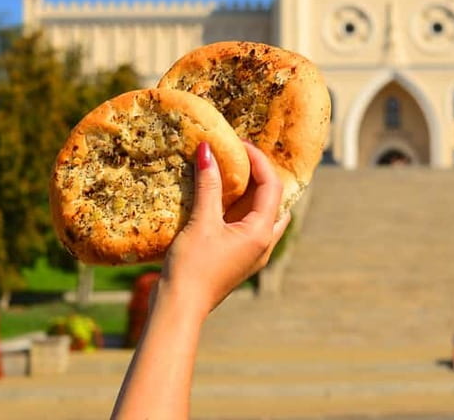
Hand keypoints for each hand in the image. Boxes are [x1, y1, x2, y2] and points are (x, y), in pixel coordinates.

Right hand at [158, 140, 288, 317]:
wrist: (180, 309)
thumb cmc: (192, 267)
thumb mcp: (201, 222)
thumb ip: (209, 185)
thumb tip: (208, 151)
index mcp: (262, 232)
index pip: (272, 186)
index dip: (259, 161)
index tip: (240, 144)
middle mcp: (265, 243)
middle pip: (273, 199)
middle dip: (260, 175)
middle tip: (240, 156)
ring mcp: (254, 253)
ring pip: (264, 214)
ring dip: (252, 193)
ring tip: (234, 173)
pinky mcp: (240, 259)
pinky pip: (250, 226)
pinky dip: (242, 209)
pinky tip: (223, 200)